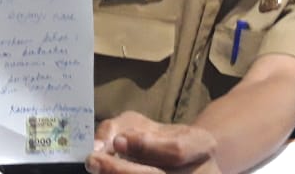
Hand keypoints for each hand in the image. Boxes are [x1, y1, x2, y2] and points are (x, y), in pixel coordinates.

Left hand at [85, 111, 220, 173]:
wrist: (182, 164)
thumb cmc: (156, 140)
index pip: (177, 150)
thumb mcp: (143, 124)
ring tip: (97, 169)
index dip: (146, 146)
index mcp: (201, 146)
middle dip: (120, 170)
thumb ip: (118, 128)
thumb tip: (98, 145)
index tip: (117, 142)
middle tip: (93, 161)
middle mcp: (201, 173)